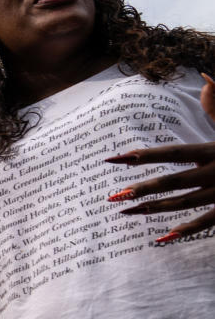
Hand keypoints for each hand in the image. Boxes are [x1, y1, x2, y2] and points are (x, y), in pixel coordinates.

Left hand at [105, 124, 214, 242]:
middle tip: (112, 196)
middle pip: (173, 180)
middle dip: (142, 188)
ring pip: (184, 202)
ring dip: (155, 208)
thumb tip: (206, 80)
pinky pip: (207, 221)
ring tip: (126, 212)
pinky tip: (162, 238)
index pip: (172, 152)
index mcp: (214, 149)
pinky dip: (185, 230)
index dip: (144, 155)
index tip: (115, 158)